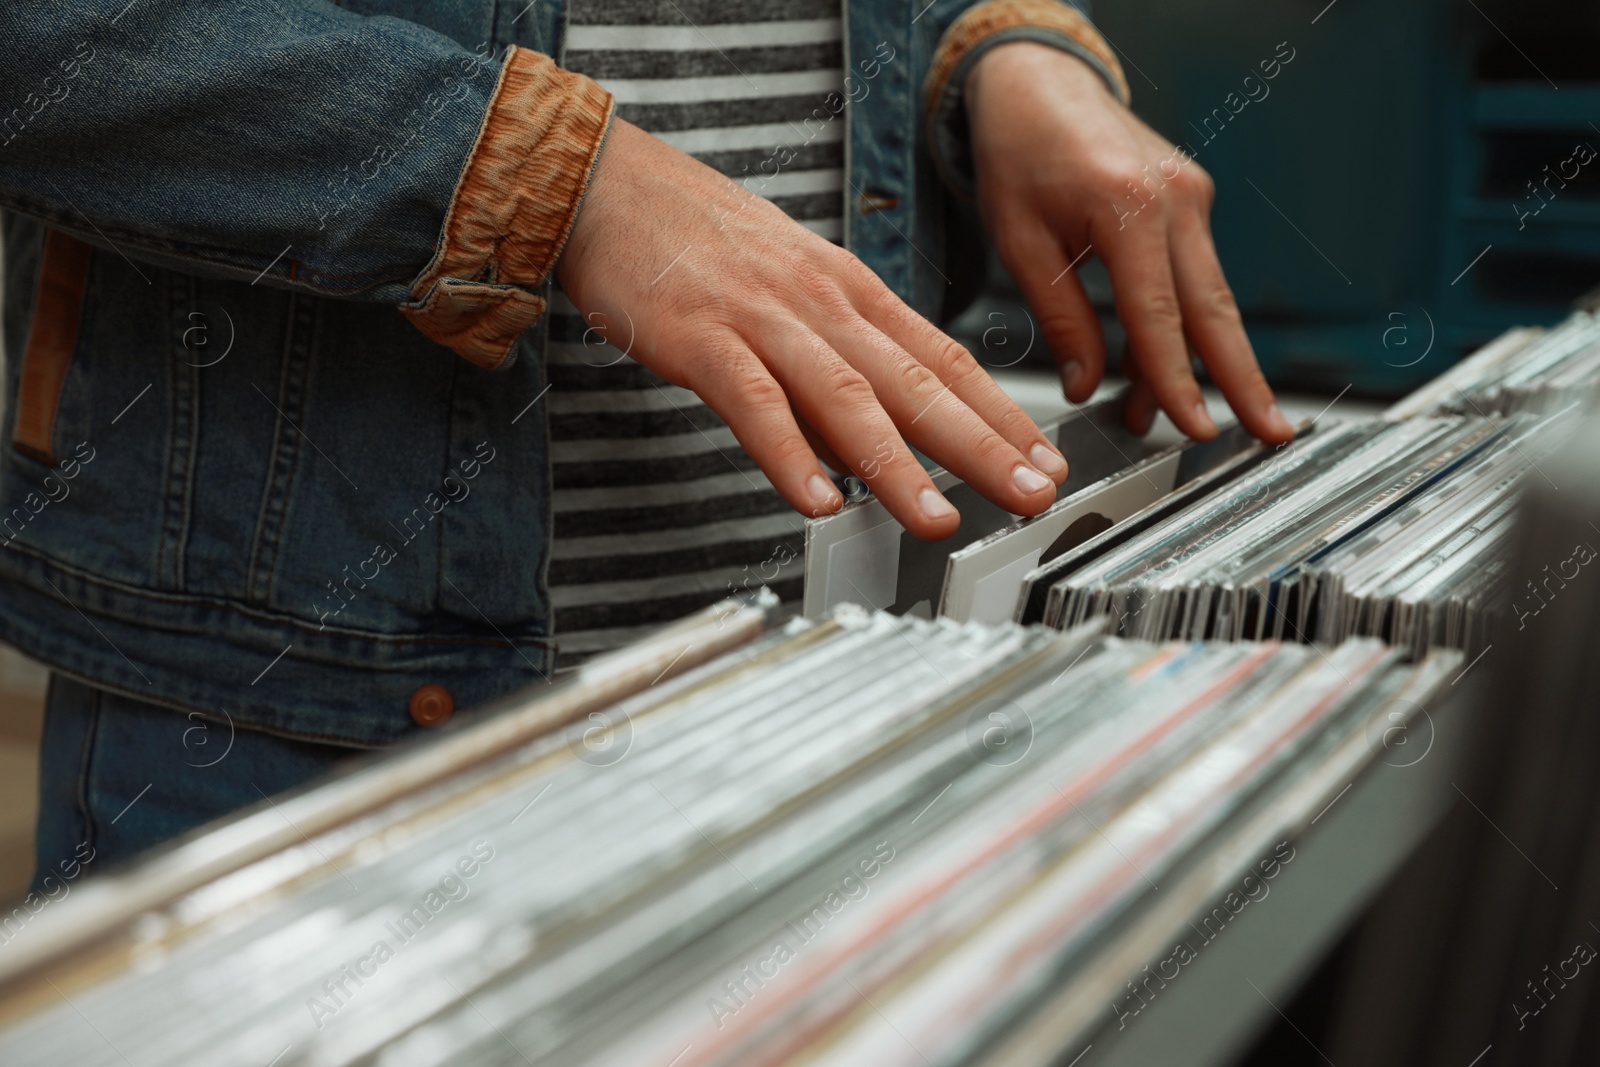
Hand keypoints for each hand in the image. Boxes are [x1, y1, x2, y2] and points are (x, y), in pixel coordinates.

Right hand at [556, 118, 1069, 539]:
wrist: (613, 185)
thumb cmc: (704, 241)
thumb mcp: (795, 288)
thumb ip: (838, 359)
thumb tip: (875, 435)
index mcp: (853, 292)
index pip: (946, 359)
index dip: (1002, 415)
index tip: (1047, 459)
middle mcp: (823, 304)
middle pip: (916, 382)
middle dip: (983, 445)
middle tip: (1033, 493)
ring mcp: (764, 320)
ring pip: (845, 398)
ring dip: (897, 464)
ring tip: (936, 518)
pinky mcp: (702, 339)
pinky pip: (753, 403)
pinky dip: (787, 454)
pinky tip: (815, 501)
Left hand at [966, 42, 1293, 443]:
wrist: (1039, 83)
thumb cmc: (1020, 151)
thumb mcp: (1019, 241)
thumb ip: (1060, 317)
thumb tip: (1087, 384)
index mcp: (1126, 205)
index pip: (1159, 315)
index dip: (1177, 380)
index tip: (1196, 428)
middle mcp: (1174, 198)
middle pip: (1215, 309)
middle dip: (1244, 380)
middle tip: (1271, 434)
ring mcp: (1190, 196)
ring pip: (1208, 298)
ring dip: (1201, 362)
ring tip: (1183, 419)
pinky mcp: (1190, 199)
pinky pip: (1193, 275)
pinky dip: (1182, 324)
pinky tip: (1159, 367)